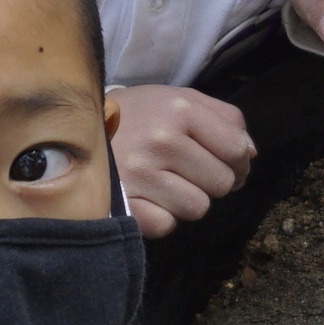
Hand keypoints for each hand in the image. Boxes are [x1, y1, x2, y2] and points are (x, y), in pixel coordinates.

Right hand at [111, 84, 254, 237]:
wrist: (73, 131)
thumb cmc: (136, 115)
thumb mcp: (178, 99)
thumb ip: (223, 118)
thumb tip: (250, 153)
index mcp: (179, 109)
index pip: (237, 149)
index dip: (239, 162)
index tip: (226, 163)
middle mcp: (161, 140)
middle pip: (222, 183)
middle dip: (212, 181)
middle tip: (190, 172)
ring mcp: (140, 175)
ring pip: (198, 208)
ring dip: (187, 199)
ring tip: (165, 183)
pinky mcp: (125, 204)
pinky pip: (167, 225)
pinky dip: (162, 216)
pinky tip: (148, 197)